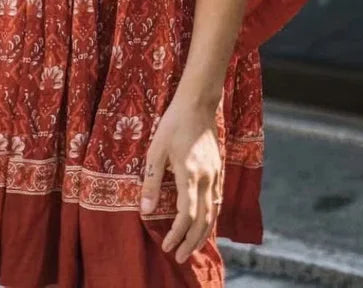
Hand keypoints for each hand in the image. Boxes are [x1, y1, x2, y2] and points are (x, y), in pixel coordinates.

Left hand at [140, 95, 221, 263]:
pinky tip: (205, 223)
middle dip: (192, 242)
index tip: (167, 247)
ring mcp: (215, 175)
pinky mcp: (219, 170)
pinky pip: (218, 201)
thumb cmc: (173, 124)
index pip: (186, 216)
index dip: (176, 234)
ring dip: (203, 234)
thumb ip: (151, 182)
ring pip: (214, 214)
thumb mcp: (156, 151)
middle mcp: (206, 179)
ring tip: (192, 247)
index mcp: (189, 175)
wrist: (198, 104)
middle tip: (180, 257)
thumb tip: (144, 210)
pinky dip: (211, 218)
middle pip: (203, 221)